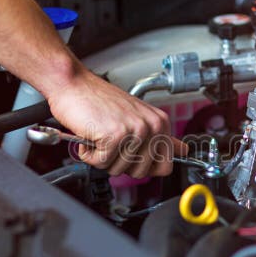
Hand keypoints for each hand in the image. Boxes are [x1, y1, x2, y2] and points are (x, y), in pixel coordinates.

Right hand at [47, 69, 187, 177]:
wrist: (73, 84)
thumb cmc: (98, 101)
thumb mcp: (137, 117)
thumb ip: (160, 136)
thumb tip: (182, 151)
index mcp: (160, 123)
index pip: (165, 166)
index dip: (144, 166)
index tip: (131, 155)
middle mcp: (151, 126)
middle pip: (140, 172)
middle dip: (120, 163)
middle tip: (110, 142)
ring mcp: (134, 130)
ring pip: (119, 169)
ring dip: (102, 157)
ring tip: (100, 135)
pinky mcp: (114, 135)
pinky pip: (101, 163)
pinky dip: (89, 154)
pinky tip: (90, 136)